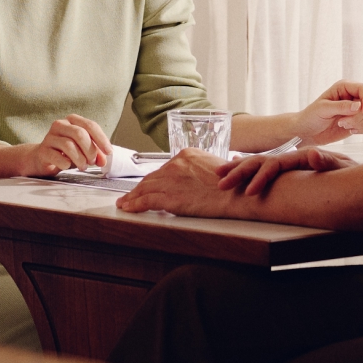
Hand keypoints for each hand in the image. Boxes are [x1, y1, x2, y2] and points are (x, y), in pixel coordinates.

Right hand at [0, 114, 111, 177]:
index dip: (101, 139)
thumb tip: (104, 160)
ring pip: (69, 145)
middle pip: (79, 134)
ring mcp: (50, 137)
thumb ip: (95, 153)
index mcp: (72, 120)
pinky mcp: (43, 150)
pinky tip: (67, 166)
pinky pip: (58, 157)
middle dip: (90, 150)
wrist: (41, 159)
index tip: (109, 152)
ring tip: (83, 166)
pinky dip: (66, 164)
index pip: (90, 125)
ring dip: (80, 159)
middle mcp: (60, 125)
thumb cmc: (65, 152)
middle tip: (93, 161)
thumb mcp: (83, 150)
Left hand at [115, 150, 232, 216]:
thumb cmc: (234, 184)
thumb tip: (203, 176)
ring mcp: (170, 180)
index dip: (154, 179)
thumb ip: (203, 169)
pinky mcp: (169, 197)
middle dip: (139, 188)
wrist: (237, 194)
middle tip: (130, 195)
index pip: (164, 168)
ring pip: (145, 188)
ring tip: (125, 203)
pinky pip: (145, 200)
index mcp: (186, 155)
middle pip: (152, 178)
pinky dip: (134, 204)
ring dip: (132, 197)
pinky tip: (127, 207)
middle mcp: (175, 164)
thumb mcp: (217, 166)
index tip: (147, 184)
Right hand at [216, 145, 354, 196]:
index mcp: (300, 157)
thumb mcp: (344, 168)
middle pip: (260, 161)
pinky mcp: (291, 171)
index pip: (274, 165)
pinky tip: (236, 165)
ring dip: (239, 169)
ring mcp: (290, 165)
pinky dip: (250, 167)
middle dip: (239, 172)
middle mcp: (292, 158)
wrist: (361, 179)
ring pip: (259, 164)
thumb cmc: (353, 176)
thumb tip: (310, 154)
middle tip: (220, 184)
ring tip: (219, 176)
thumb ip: (328, 161)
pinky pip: (266, 169)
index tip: (250, 193)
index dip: (261, 178)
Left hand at [293, 79, 362, 144]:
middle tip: (342, 122)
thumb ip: (341, 107)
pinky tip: (349, 130)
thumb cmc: (311, 116)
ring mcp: (357, 110)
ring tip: (343, 125)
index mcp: (344, 87)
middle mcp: (352, 97)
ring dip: (360, 124)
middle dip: (360, 117)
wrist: (307, 132)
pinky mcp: (358, 122)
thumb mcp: (323, 109)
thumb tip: (359, 106)